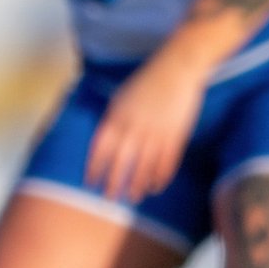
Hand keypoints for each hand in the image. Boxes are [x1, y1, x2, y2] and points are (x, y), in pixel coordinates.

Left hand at [84, 52, 209, 202]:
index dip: (94, 168)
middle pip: (120, 163)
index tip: (90, 182)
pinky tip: (155, 187)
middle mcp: (134, 127)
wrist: (178, 68)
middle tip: (109, 199)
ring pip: (144, 167)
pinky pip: (166, 163)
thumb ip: (113, 119)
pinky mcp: (175, 135)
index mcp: (118, 116)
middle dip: (113, 183)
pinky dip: (160, 177)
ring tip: (133, 197)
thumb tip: (104, 140)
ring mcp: (156, 133)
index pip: (101, 148)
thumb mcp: (121, 96)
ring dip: (137, 185)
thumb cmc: (147, 80)